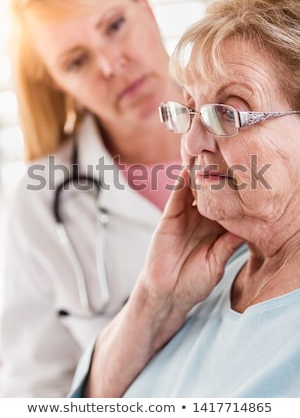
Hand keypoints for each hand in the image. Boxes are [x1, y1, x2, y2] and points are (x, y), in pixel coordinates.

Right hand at [140, 168, 243, 325]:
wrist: (169, 293)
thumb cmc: (195, 282)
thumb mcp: (218, 262)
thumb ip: (229, 244)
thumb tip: (249, 228)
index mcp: (217, 229)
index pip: (229, 205)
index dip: (237, 194)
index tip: (248, 180)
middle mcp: (202, 219)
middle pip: (212, 193)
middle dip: (218, 177)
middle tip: (229, 159)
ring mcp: (186, 217)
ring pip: (194, 190)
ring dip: (199, 175)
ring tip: (208, 157)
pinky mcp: (170, 219)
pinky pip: (176, 198)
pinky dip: (180, 184)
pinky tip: (186, 171)